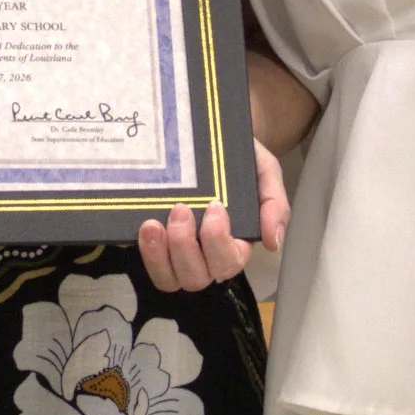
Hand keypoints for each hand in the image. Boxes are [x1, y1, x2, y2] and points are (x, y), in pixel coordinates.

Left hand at [134, 145, 284, 290]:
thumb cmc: (239, 159)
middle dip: (185, 248)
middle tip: (180, 210)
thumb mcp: (264, 171)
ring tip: (152, 224)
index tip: (214, 206)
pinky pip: (147, 263)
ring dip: (159, 255)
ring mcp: (175, 251)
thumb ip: (274, 202)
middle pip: (196, 277)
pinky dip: (144, 250)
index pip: (228, 262)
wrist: (209, 135)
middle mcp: (205, 254)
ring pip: (169, 279)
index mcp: (234, 242)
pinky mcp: (152, 242)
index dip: (218, 242)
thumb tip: (273, 241)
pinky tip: (141, 226)